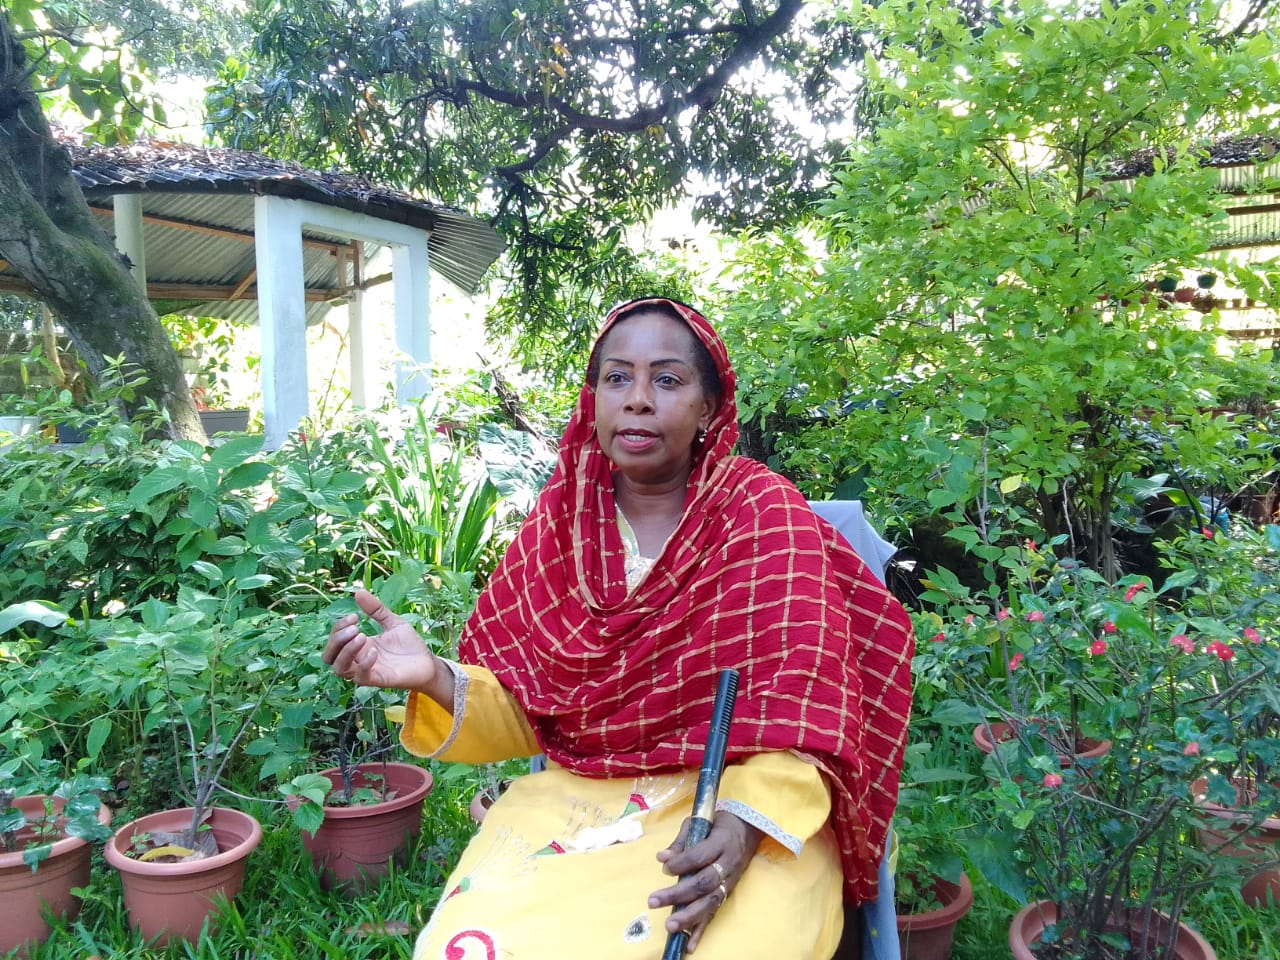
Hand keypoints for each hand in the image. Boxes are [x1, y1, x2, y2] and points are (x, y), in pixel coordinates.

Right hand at [323, 588, 437, 691]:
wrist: (428, 663)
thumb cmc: (409, 645)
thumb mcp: (392, 622)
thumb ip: (376, 610)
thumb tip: (358, 592)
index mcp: (359, 645)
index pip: (334, 640)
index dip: (339, 627)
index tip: (355, 616)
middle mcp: (357, 659)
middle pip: (329, 656)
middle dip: (336, 639)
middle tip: (355, 628)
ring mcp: (366, 671)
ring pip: (339, 668)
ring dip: (346, 651)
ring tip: (362, 636)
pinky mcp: (377, 680)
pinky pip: (360, 677)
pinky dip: (364, 663)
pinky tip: (374, 651)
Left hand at [648, 811, 762, 952]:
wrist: (748, 830)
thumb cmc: (719, 824)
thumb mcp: (700, 822)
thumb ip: (681, 840)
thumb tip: (662, 857)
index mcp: (721, 842)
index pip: (699, 856)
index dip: (680, 863)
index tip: (664, 868)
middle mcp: (727, 864)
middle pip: (704, 883)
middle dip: (678, 894)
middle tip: (654, 901)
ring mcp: (729, 881)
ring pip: (710, 902)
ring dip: (689, 916)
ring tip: (669, 926)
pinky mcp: (728, 894)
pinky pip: (714, 913)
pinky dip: (701, 930)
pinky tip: (689, 945)